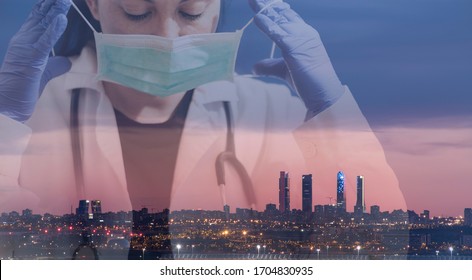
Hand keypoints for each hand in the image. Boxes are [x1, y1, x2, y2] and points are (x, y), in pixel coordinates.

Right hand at [0, 0, 70, 122]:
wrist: (6, 105)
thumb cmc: (21, 90)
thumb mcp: (43, 75)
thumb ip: (54, 66)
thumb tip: (67, 61)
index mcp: (25, 43)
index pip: (38, 21)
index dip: (49, 9)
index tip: (60, 0)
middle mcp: (23, 41)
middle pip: (41, 18)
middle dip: (53, 5)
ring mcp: (26, 48)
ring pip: (43, 25)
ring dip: (55, 11)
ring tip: (65, 0)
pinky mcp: (31, 59)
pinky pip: (44, 42)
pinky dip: (53, 30)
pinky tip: (62, 19)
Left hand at [249, 0, 344, 118]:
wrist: (323, 92)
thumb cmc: (308, 82)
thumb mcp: (284, 70)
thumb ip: (269, 66)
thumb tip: (254, 68)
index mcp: (305, 35)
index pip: (288, 16)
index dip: (275, 8)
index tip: (263, 2)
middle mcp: (304, 32)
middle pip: (282, 13)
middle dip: (267, 4)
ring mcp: (300, 38)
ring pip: (279, 19)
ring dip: (264, 9)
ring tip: (252, 0)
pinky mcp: (294, 47)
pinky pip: (276, 32)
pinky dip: (266, 24)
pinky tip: (256, 17)